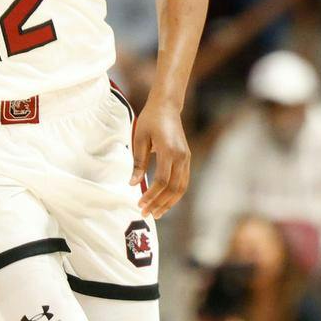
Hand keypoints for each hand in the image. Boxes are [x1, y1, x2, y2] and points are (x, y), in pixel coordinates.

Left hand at [130, 100, 191, 217]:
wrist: (167, 106)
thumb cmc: (150, 120)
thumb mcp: (139, 138)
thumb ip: (138, 162)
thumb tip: (133, 184)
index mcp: (168, 150)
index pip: (162, 180)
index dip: (151, 195)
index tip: (140, 204)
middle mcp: (181, 156)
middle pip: (173, 188)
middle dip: (160, 203)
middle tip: (146, 214)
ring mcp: (186, 158)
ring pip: (181, 188)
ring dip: (169, 202)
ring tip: (156, 213)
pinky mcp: (187, 159)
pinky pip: (183, 181)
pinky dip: (174, 194)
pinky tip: (164, 201)